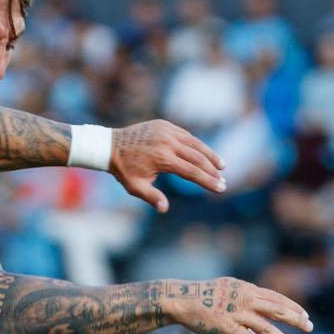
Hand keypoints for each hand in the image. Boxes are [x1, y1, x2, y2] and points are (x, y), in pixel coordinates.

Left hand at [109, 120, 225, 212]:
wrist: (110, 145)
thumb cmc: (124, 169)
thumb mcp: (135, 187)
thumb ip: (152, 197)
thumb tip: (164, 209)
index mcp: (162, 159)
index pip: (192, 172)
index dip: (208, 181)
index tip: (220, 188)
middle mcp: (167, 142)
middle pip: (197, 157)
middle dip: (212, 170)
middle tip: (223, 180)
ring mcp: (166, 131)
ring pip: (195, 143)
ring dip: (210, 155)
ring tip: (222, 166)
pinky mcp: (164, 124)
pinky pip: (185, 134)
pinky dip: (196, 144)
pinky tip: (204, 153)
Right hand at [177, 278, 312, 333]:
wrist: (184, 301)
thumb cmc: (206, 294)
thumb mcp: (230, 287)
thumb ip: (246, 294)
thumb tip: (260, 302)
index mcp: (248, 289)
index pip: (277, 298)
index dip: (293, 307)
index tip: (305, 315)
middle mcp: (246, 300)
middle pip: (277, 311)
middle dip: (296, 320)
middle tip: (310, 327)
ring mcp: (238, 315)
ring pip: (267, 328)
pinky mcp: (229, 329)